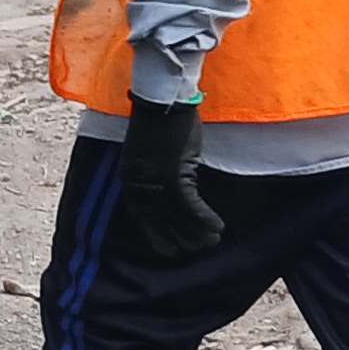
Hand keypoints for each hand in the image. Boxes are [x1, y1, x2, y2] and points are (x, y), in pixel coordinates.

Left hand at [119, 95, 225, 260]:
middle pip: (158, 219)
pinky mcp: (175, 174)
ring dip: (195, 231)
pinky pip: (191, 205)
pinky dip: (205, 218)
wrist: (164, 100)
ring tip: (210, 242)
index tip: (167, 248)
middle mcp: (139, 182)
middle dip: (176, 236)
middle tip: (192, 249)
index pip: (140, 213)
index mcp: (130, 175)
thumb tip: (169, 183)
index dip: (154, 233)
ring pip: (176, 215)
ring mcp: (155, 180)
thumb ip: (153, 168)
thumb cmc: (160, 118)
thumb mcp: (148, 149)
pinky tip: (218, 227)